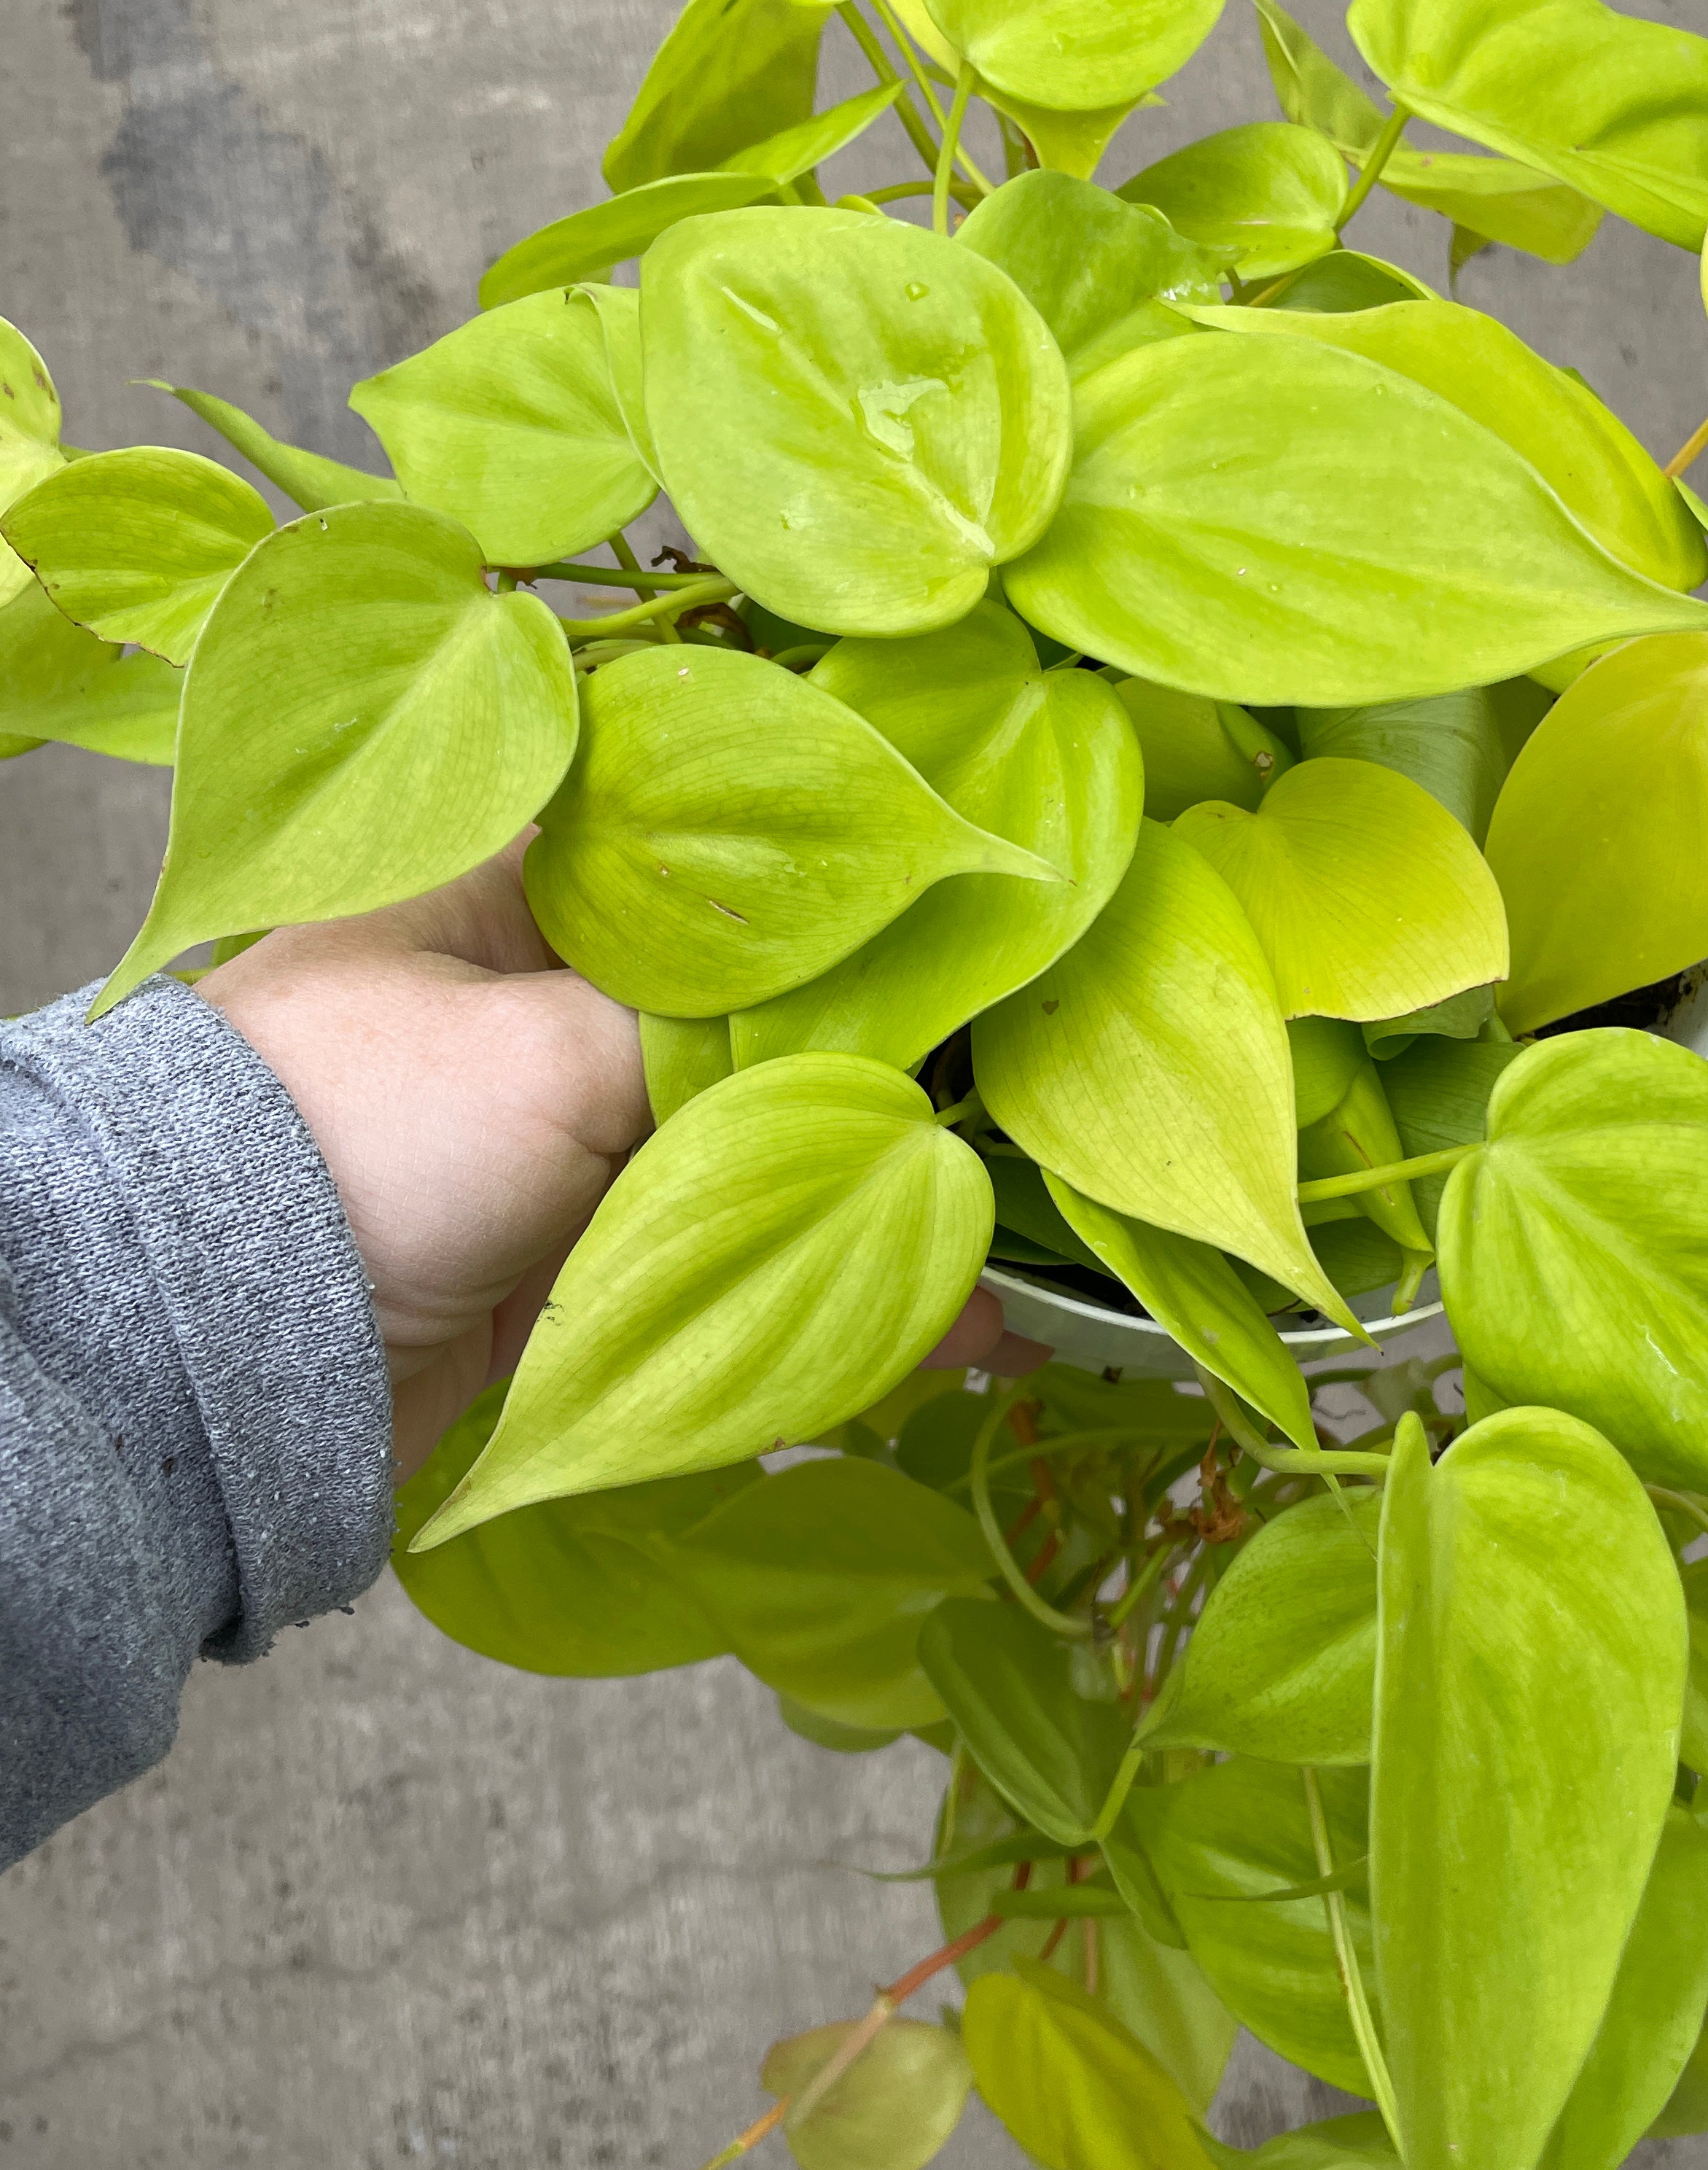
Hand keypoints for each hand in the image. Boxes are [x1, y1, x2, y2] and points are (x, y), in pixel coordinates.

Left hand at [200, 845, 1043, 1477]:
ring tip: (1003, 1269)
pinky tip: (941, 1326)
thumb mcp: (559, 1046)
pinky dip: (832, 1273)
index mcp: (530, 858)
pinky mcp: (594, 1222)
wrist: (224, 1351)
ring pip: (774, 1118)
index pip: (727, 818)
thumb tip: (896, 1005)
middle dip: (899, 1057)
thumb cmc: (355, 1138)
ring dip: (884, 1188)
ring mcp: (583, 1098)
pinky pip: (746, 1224)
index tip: (982, 902)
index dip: (857, 860)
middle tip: (1022, 1098)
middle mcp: (565, 964)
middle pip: (775, 984)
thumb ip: (734, 1019)